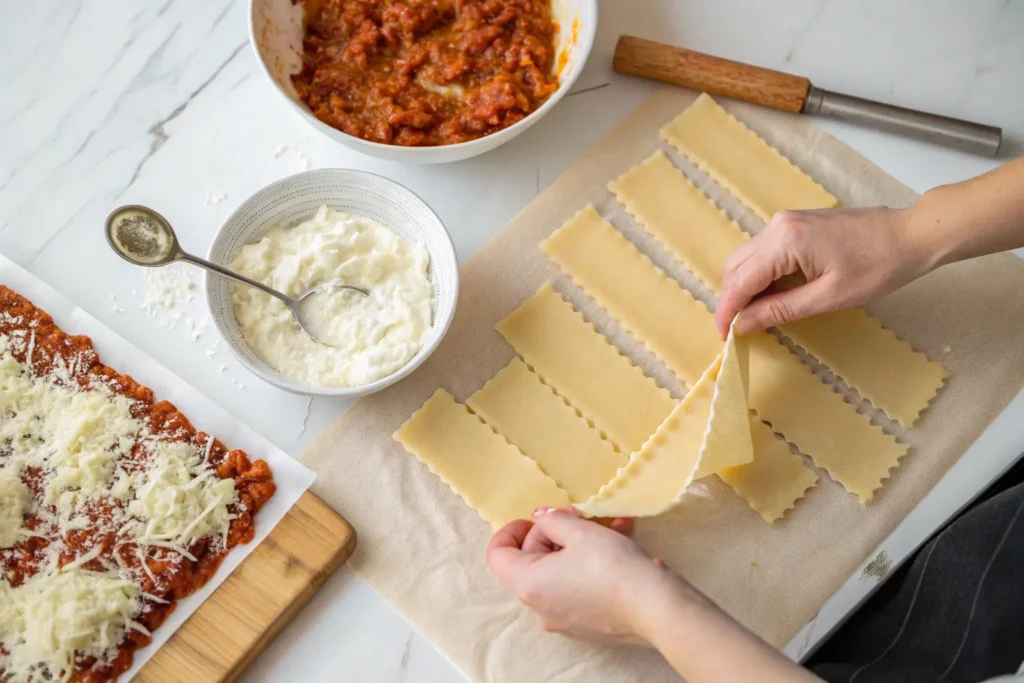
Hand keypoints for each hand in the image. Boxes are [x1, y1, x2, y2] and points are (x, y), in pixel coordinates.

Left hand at [485, 507, 695, 644]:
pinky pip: (574, 589)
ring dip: (575, 546)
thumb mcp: (580, 531)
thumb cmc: (612, 566)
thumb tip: (540, 517)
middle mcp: (538, 607)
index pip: (497, 555)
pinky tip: (616, 546)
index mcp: (527, 583)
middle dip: (552, 533)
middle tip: (580, 516)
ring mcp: (560, 620)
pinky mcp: (583, 625)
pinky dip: (586, 567)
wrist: (655, 609)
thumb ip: (553, 519)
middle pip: (529, 562)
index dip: (511, 530)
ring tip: (609, 526)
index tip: (535, 517)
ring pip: (556, 573)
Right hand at [714, 207, 930, 336]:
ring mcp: (786, 221)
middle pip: (736, 266)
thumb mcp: (827, 297)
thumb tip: (743, 325)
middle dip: (731, 299)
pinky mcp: (795, 223)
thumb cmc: (878, 267)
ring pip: (747, 258)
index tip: (724, 336)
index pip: (741, 280)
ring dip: (744, 288)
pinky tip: (771, 295)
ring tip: (754, 316)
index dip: (728, 311)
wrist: (911, 235)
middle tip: (736, 330)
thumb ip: (779, 310)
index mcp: (785, 242)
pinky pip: (764, 251)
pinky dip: (760, 275)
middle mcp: (778, 226)